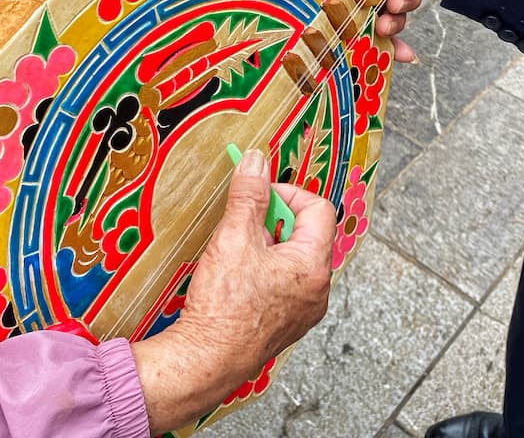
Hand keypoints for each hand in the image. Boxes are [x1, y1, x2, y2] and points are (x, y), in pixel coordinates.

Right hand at [131, 150, 334, 433]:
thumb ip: (249, 194)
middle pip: (308, 232)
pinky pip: (286, 282)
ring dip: (269, 244)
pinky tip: (238, 275)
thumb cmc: (223, 308)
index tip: (260, 195)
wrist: (205, 362)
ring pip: (295, 257)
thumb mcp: (234, 236)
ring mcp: (304, 310)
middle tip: (245, 221)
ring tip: (238, 249)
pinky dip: (266, 268)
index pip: (319, 208)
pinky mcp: (286, 323)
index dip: (288, 194)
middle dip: (275, 219)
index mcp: (314, 265)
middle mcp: (317, 289)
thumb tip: (255, 160)